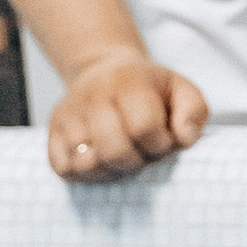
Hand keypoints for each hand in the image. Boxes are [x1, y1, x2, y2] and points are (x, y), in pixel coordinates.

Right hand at [49, 51, 207, 180]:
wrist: (102, 72)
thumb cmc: (149, 89)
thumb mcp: (181, 89)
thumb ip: (194, 112)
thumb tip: (184, 139)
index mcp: (128, 82)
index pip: (144, 127)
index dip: (160, 145)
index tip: (163, 141)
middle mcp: (92, 95)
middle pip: (115, 151)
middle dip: (137, 162)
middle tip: (143, 152)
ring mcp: (69, 115)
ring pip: (87, 164)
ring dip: (112, 171)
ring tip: (123, 155)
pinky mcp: (52, 133)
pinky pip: (65, 169)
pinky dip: (87, 174)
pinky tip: (102, 159)